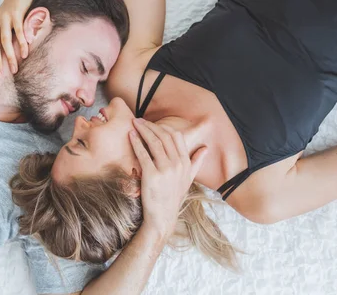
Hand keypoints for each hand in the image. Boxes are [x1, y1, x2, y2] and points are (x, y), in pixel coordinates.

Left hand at [0, 0, 37, 76]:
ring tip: (14, 69)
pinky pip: (18, 31)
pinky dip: (21, 42)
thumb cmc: (16, 7)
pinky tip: (25, 53)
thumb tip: (6, 52)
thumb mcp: (7, 21)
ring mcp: (5, 18)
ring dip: (10, 56)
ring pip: (4, 40)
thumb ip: (6, 34)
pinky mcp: (16, 14)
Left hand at [129, 118, 205, 239]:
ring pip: (153, 142)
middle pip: (164, 137)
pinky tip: (130, 135)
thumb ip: (196, 162)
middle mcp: (177, 164)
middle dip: (150, 126)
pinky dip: (136, 142)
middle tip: (139, 120)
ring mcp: (165, 169)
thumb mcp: (188, 179)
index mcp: (185, 163)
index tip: (152, 124)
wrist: (163, 217)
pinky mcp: (152, 175)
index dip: (163, 127)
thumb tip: (206, 148)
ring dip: (143, 130)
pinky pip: (143, 153)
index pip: (176, 137)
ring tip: (134, 124)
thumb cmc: (173, 197)